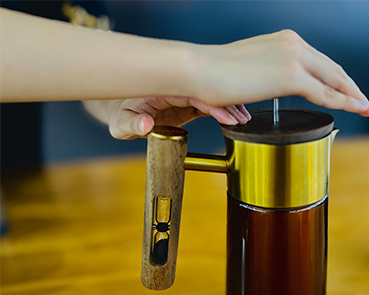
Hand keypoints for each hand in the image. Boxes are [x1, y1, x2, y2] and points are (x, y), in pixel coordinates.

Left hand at [86, 96, 250, 139]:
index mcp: (164, 89)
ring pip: (211, 95)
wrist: (118, 108)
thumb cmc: (119, 113)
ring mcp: (184, 95)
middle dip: (227, 102)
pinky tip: (235, 117)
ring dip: (229, 105)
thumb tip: (146, 126)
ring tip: (245, 119)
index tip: (228, 116)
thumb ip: (131, 125)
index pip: (194, 93)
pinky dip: (223, 109)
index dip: (213, 104)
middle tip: (243, 118)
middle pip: (208, 90)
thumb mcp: (120, 123)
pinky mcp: (187, 104)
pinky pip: (209, 103)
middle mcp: (177, 88)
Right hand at [190, 30, 368, 116]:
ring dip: (352, 95)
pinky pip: (326, 93)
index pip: (318, 60)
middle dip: (350, 86)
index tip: (346, 88)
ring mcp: (294, 57)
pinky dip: (344, 102)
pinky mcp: (291, 75)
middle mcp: (292, 44)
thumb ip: (267, 74)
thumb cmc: (214, 74)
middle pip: (332, 67)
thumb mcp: (249, 69)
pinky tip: (355, 109)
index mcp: (283, 41)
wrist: (199, 70)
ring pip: (334, 78)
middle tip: (363, 101)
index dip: (336, 76)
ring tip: (365, 108)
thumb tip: (270, 88)